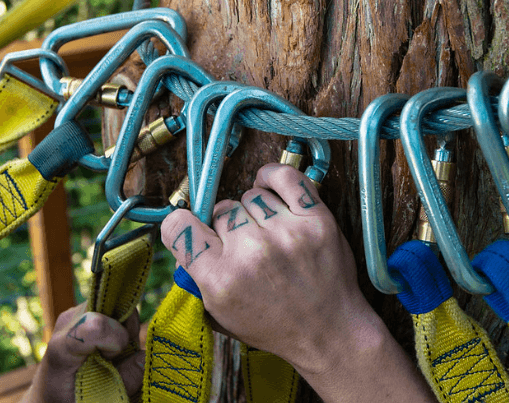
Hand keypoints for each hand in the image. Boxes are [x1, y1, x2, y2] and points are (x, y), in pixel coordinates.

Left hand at [21, 303, 144, 402]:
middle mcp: (68, 323)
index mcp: (63, 348)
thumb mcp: (98, 399)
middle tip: (117, 357)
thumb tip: (146, 357)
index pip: (96, 325)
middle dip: (126, 332)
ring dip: (125, 330)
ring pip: (119, 307)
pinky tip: (110, 345)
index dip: (117, 340)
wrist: (51, 393)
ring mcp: (76, 313)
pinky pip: (116, 307)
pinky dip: (121, 326)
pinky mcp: (86, 310)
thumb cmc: (72, 399)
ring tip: (113, 353)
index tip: (111, 360)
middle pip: (115, 310)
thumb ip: (126, 379)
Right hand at [161, 163, 434, 401]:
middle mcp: (251, 252)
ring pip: (251, 195)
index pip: (178, 226)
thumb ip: (197, 273)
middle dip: (229, 227)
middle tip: (247, 249)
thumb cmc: (275, 325)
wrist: (330, 332)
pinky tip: (270, 188)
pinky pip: (285, 177)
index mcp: (220, 279)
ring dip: (255, 211)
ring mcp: (286, 232)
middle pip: (222, 210)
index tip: (194, 232)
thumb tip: (184, 234)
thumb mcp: (221, 314)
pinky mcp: (317, 220)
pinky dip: (273, 178)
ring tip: (269, 234)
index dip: (182, 226)